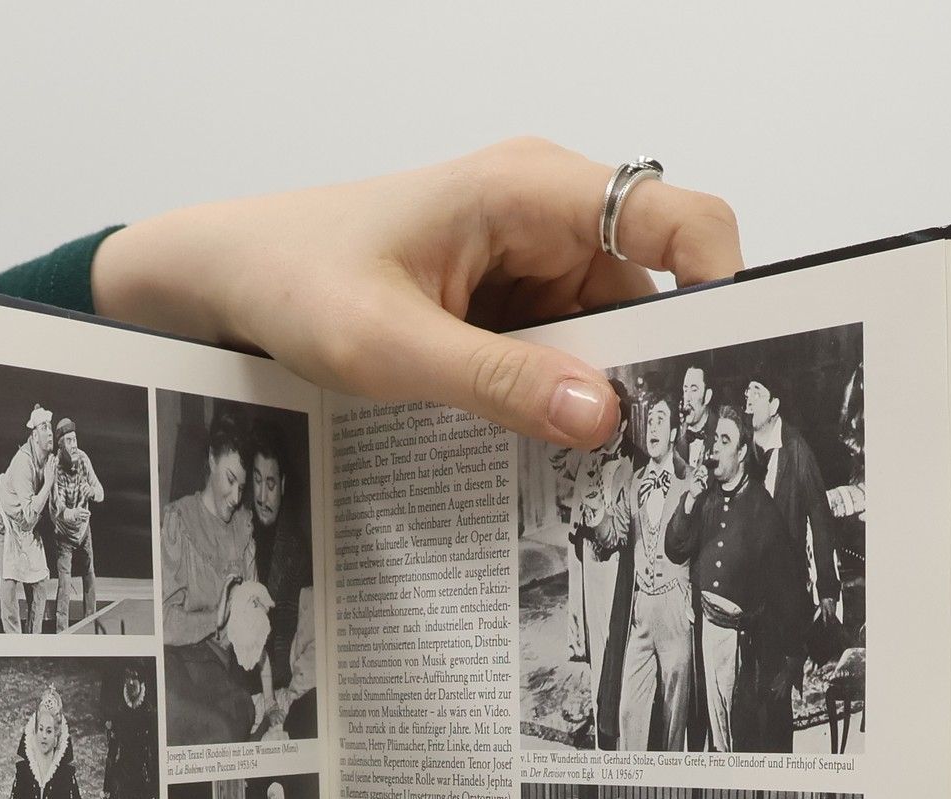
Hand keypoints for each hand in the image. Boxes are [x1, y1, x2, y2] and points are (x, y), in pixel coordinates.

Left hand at [93, 138, 741, 447]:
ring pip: (605, 335)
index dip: (720, 289)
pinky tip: (529, 442)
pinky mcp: (506, 301)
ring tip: (567, 458)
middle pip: (648, 293)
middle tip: (637, 454)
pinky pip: (559, 353)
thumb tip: (601, 415)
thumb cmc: (295, 279)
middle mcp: (545, 213)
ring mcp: (528, 258)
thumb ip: (497, 383)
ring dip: (590, 394)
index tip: (720, 374)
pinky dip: (552, 398)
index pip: (678, 218)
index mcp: (530, 189)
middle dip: (645, 370)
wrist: (230, 276)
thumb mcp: (390, 347)